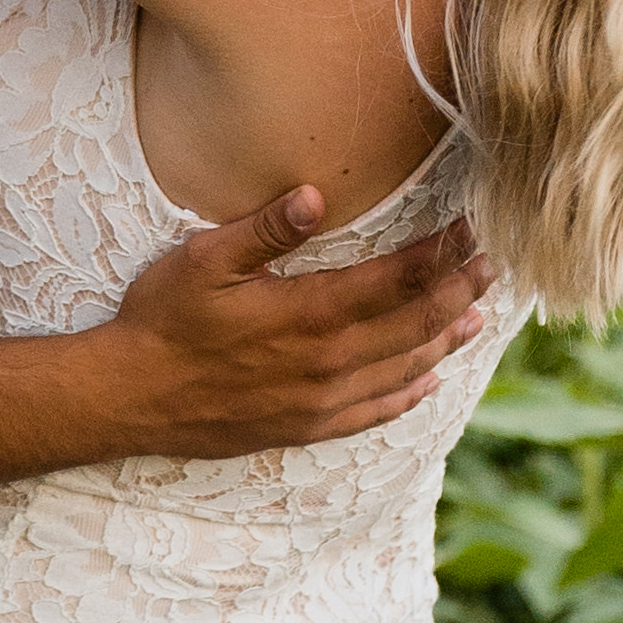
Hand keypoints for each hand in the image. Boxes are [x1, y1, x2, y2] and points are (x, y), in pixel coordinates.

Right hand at [100, 194, 489, 456]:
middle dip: (459, 288)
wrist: (129, 400)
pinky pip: (376, 411)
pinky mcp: (308, 427)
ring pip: (405, 366)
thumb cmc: (162, 321)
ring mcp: (322, 400)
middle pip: (416, 322)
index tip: (470, 227)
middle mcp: (329, 362)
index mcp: (310, 313)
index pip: (399, 279)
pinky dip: (410, 392)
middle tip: (493, 262)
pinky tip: (430, 379)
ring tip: (478, 313)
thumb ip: (263, 229)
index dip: (442, 253)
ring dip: (447, 338)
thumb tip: (314, 195)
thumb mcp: (203, 261)